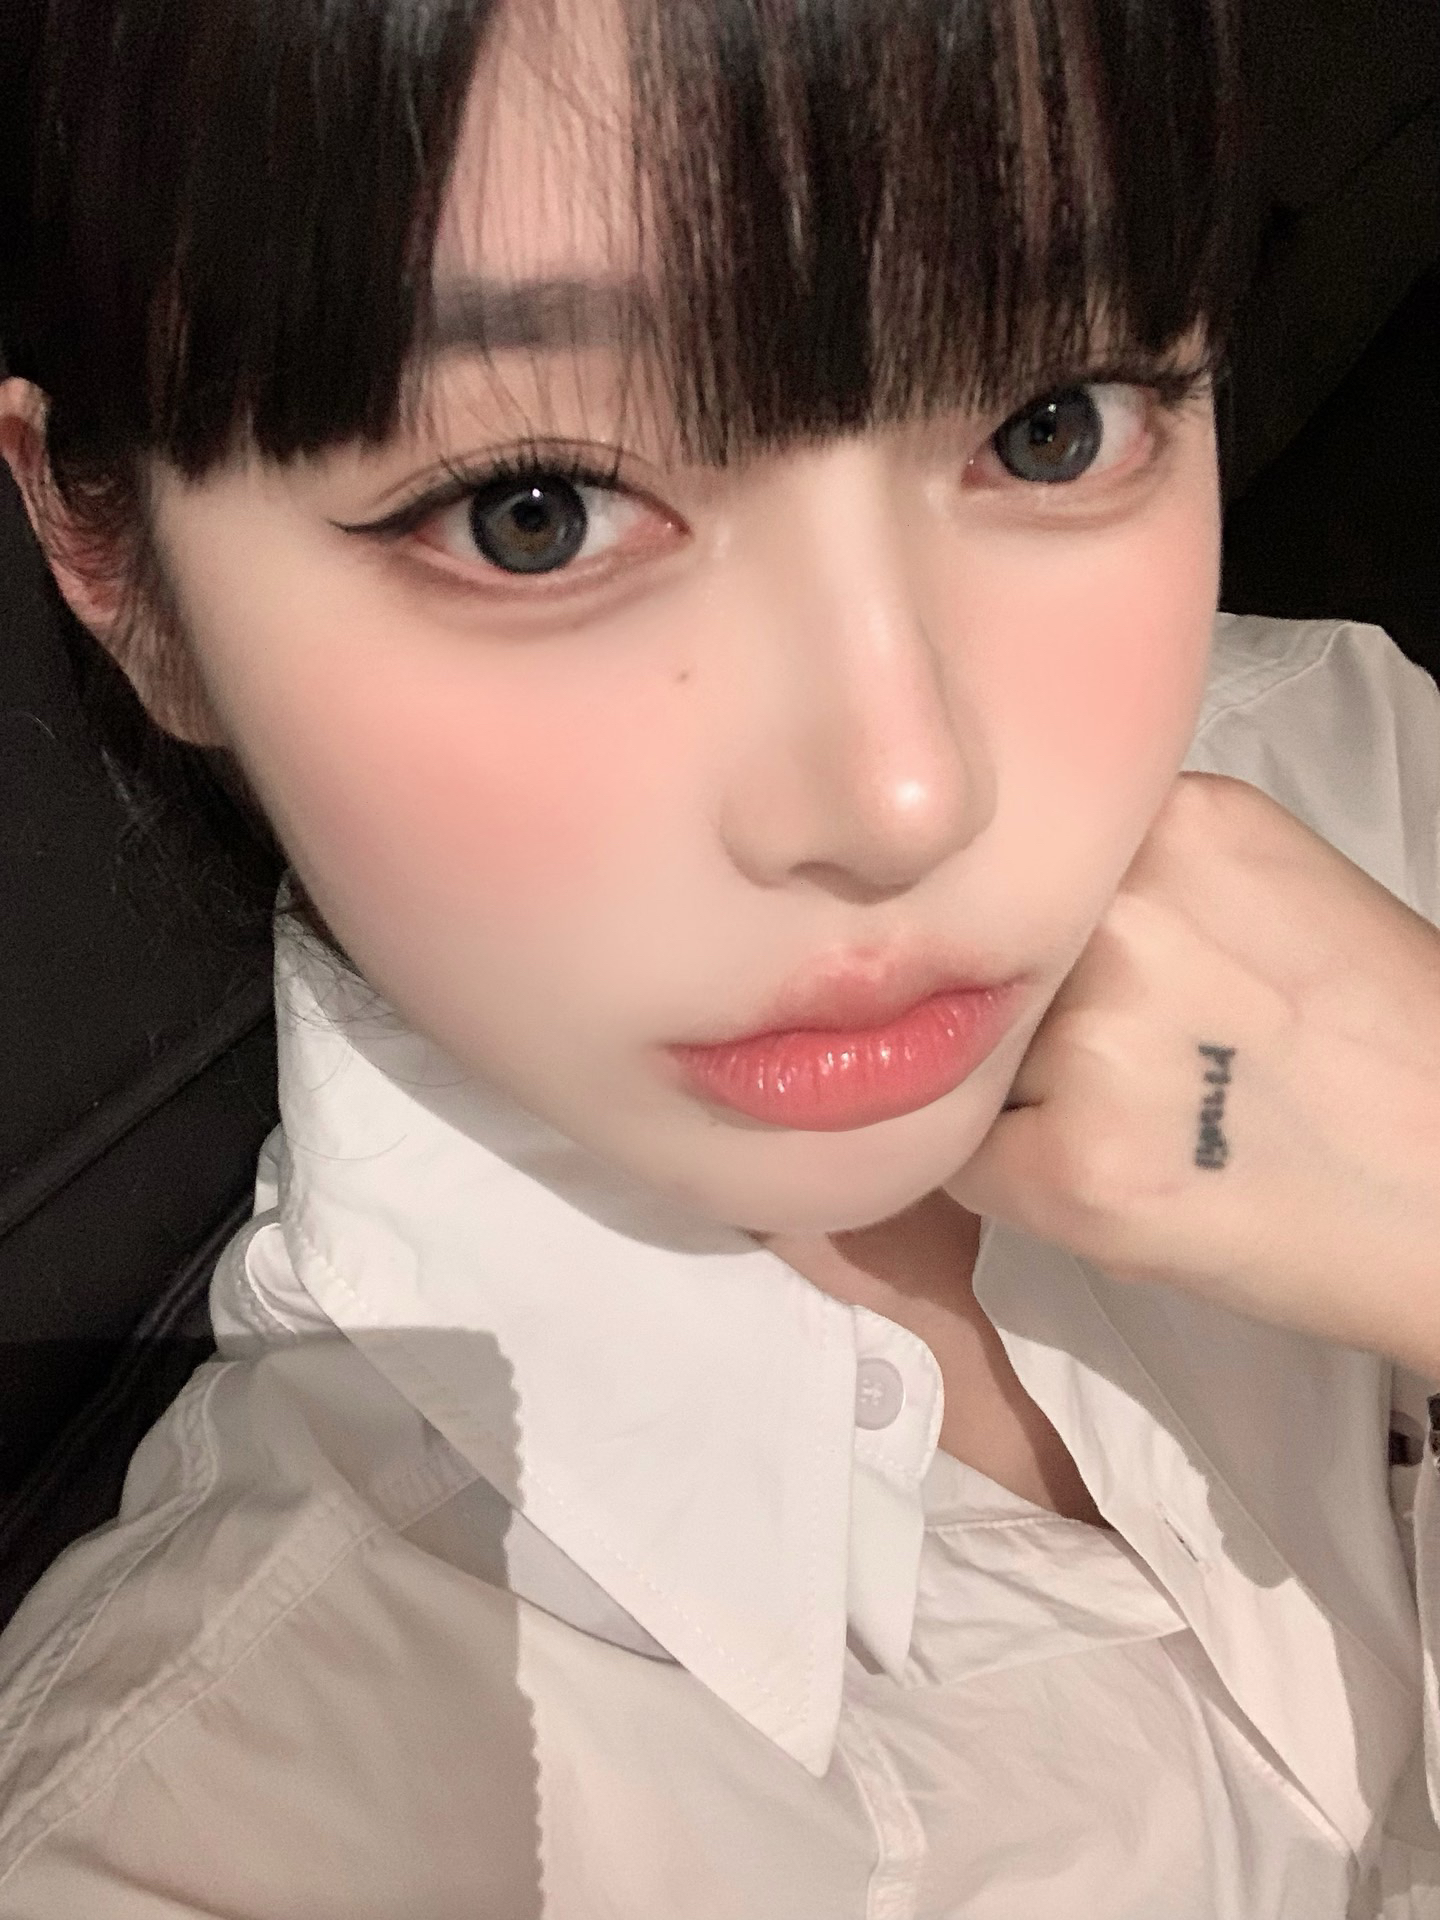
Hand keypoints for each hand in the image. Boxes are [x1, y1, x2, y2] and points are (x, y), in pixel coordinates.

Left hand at [945, 772, 1439, 1374]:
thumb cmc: (1389, 1054)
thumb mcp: (1273, 897)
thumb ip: (1145, 882)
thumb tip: (1003, 908)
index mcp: (1182, 825)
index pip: (1021, 870)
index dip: (1040, 937)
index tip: (1084, 977)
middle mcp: (1128, 915)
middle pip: (991, 961)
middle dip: (1032, 1017)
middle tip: (1135, 1067)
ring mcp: (1096, 1040)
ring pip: (973, 1059)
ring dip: (1022, 1098)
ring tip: (1144, 1125)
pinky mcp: (1074, 1166)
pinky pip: (963, 1165)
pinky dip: (1014, 1183)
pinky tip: (1114, 1181)